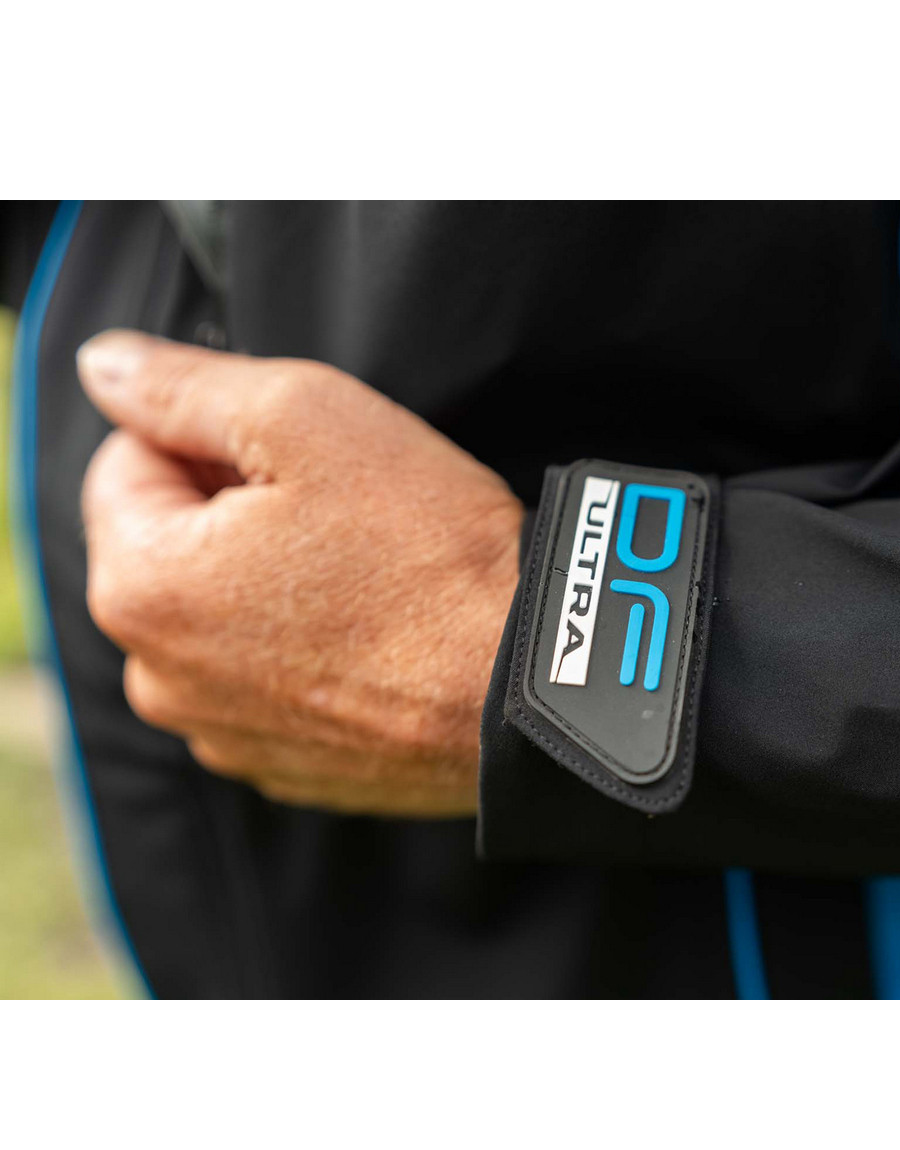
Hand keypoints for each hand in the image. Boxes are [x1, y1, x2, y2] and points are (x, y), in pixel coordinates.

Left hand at [78, 331, 522, 816]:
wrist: (530, 684)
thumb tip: (110, 370)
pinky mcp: (287, 768)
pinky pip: (268, 683)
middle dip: (237, 513)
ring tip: (364, 578)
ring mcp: (225, 736)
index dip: (215, 436)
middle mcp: (161, 680)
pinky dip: (304, 651)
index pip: (128, 462)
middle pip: (172, 547)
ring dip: (271, 585)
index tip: (298, 458)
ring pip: (221, 619)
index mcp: (142, 587)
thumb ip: (183, 385)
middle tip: (340, 512)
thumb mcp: (306, 418)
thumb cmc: (432, 554)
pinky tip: (373, 634)